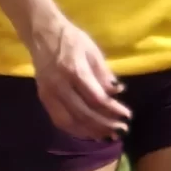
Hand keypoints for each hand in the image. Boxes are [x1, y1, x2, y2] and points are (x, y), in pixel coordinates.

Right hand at [25, 14, 131, 141]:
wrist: (42, 34)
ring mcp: (49, 93)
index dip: (113, 110)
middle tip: (122, 130)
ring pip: (70, 121)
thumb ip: (103, 73)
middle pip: (83, 113)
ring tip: (108, 136)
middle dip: (104, 125)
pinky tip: (89, 133)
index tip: (127, 115)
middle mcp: (59, 85)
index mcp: (74, 70)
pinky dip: (75, 130)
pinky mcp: (43, 98)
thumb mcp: (93, 51)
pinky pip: (59, 120)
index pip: (96, 98)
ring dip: (90, 131)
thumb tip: (117, 92)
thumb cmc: (72, 39)